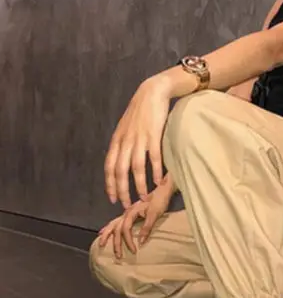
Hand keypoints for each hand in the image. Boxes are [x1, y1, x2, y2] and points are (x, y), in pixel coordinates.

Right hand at [98, 179, 173, 258]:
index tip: (134, 251)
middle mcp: (126, 212)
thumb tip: (141, 242)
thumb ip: (147, 228)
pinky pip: (115, 222)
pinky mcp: (129, 214)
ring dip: (108, 236)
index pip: (126, 230)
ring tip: (101, 244)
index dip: (128, 241)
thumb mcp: (155, 214)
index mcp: (131, 212)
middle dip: (116, 243)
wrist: (162, 190)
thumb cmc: (160, 201)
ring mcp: (126, 212)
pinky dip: (109, 228)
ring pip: (113, 225)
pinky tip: (104, 232)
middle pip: (117, 229)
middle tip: (118, 256)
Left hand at [104, 76, 171, 207]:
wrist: (152, 92)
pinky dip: (156, 172)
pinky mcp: (153, 135)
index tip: (113, 198)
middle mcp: (125, 141)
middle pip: (120, 171)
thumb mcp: (126, 127)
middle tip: (127, 205)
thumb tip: (122, 161)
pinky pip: (154, 158)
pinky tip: (158, 182)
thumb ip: (123, 144)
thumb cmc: (141, 111)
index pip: (109, 166)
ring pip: (136, 168)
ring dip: (139, 186)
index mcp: (117, 140)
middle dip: (123, 191)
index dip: (110, 184)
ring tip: (144, 198)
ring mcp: (139, 138)